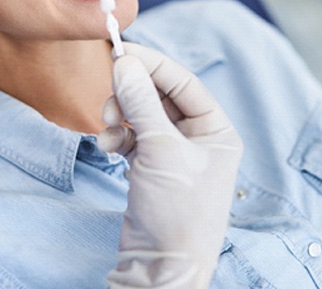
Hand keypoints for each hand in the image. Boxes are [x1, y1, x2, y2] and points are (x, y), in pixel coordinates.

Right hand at [98, 43, 242, 287]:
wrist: (160, 268)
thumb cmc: (177, 211)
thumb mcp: (160, 150)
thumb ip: (141, 102)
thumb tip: (125, 63)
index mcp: (215, 129)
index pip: (183, 82)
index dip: (152, 65)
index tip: (122, 53)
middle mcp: (196, 137)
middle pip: (159, 96)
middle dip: (131, 94)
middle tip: (109, 97)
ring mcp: (172, 151)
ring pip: (141, 115)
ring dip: (121, 115)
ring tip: (107, 127)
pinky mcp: (150, 165)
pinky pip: (131, 136)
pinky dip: (117, 137)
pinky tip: (108, 147)